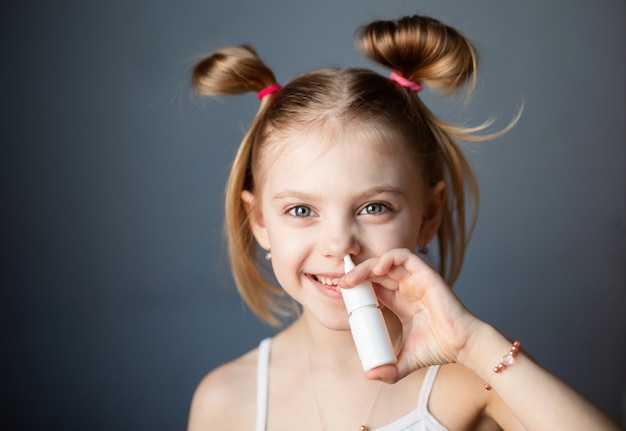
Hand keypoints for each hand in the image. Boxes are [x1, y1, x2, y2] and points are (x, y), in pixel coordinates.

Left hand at [338, 248, 479, 382]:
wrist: (461, 345)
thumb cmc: (439, 348)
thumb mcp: (406, 360)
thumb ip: (389, 369)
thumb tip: (369, 376)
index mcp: (401, 301)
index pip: (373, 286)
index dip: (358, 287)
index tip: (342, 295)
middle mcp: (407, 287)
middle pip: (375, 273)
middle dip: (356, 276)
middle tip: (341, 285)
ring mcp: (415, 278)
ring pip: (385, 262)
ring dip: (366, 266)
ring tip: (352, 279)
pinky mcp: (425, 273)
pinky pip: (404, 256)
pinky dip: (387, 258)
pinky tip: (375, 270)